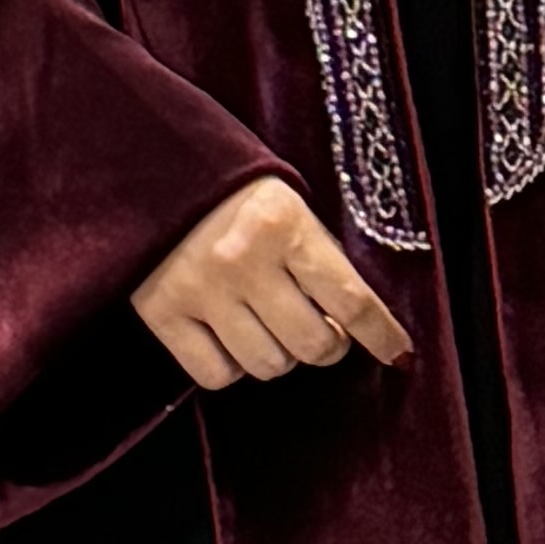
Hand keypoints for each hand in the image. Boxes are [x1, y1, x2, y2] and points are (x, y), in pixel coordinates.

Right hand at [133, 175, 414, 390]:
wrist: (147, 169)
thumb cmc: (232, 193)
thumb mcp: (286, 206)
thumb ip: (318, 256)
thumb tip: (354, 320)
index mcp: (284, 226)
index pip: (351, 300)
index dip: (381, 334)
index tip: (398, 352)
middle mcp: (244, 262)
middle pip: (313, 344)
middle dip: (328, 345)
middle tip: (321, 330)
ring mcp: (201, 291)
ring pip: (269, 364)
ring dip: (281, 355)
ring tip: (271, 327)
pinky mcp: (163, 313)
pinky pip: (217, 374)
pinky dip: (232, 366)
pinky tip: (232, 338)